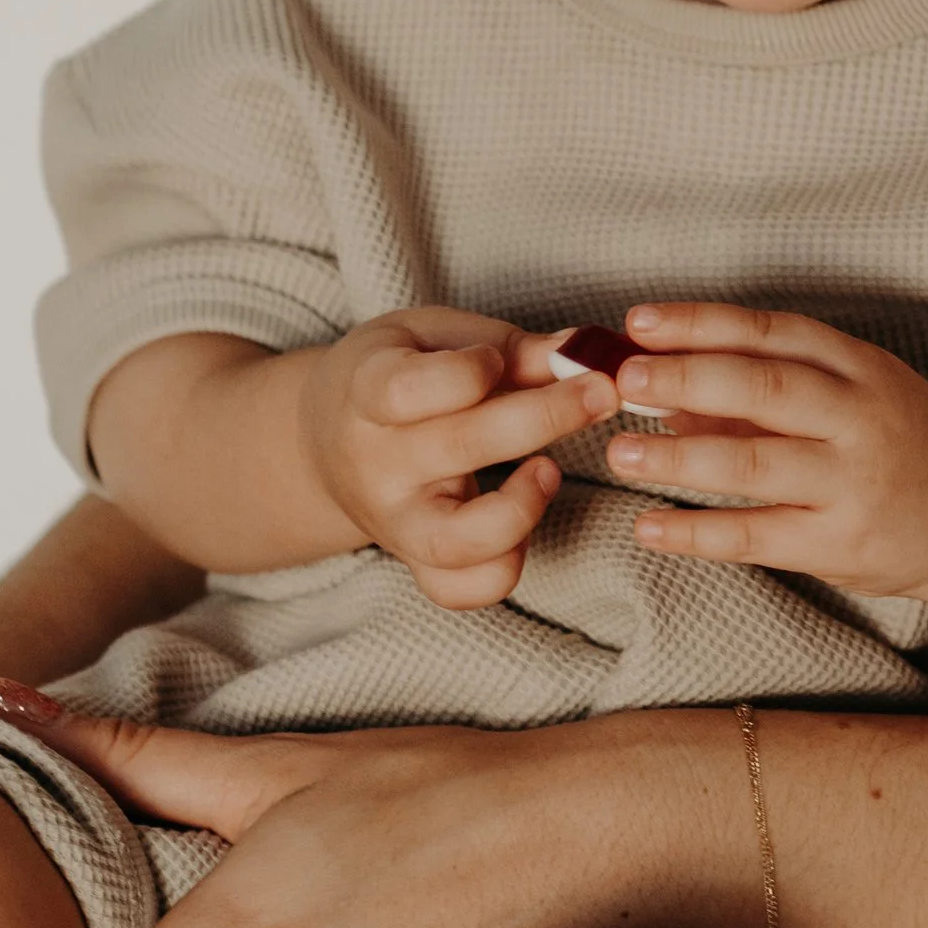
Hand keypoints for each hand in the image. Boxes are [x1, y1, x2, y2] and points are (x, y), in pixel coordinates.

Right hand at [297, 309, 615, 605]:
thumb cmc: (397, 372)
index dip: (472, 370)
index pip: (412, 389)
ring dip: (522, 509)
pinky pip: (460, 589)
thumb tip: (582, 352)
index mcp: (367, 392)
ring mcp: (395, 523)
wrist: (326, 440)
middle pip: (459, 449)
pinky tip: (524, 519)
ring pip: (457, 543)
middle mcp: (377, 465)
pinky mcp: (416, 561)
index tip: (499, 358)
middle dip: (545, 416)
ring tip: (549, 470)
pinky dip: (502, 568)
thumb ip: (509, 346)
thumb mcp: (435, 337)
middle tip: (601, 392)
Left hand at [605, 302, 927, 604]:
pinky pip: (757, 537)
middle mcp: (860, 419)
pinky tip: (649, 527)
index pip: (773, 333)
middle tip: (623, 379)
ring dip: (680, 456)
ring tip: (621, 452)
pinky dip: (697, 533)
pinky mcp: (842, 545)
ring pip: (754, 463)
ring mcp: (853, 484)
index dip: (703, 324)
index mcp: (862, 368)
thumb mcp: (855, 397)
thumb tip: (669, 389)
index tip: (640, 322)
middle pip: (764, 388)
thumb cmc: (904, 446)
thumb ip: (770, 390)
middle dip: (686, 378)